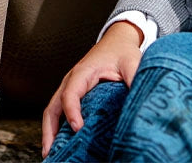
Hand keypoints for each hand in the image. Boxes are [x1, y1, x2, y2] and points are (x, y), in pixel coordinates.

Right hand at [41, 21, 143, 156]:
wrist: (116, 41)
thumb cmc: (122, 52)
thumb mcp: (132, 63)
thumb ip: (135, 79)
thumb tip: (141, 103)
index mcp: (83, 72)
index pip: (71, 92)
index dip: (72, 110)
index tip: (77, 129)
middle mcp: (71, 80)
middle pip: (53, 106)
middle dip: (50, 129)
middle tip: (51, 152)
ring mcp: (69, 87)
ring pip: (52, 111)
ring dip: (49, 132)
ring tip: (49, 154)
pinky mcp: (73, 94)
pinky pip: (59, 111)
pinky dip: (56, 128)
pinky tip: (59, 145)